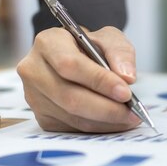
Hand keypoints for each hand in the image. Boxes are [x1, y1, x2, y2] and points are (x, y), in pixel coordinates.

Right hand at [17, 26, 140, 132]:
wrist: (75, 57)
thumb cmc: (90, 46)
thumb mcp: (108, 38)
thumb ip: (120, 52)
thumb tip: (127, 77)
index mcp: (47, 43)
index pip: (70, 65)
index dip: (99, 81)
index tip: (125, 92)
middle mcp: (34, 70)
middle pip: (69, 96)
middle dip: (106, 108)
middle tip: (133, 111)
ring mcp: (34, 96)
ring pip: (72, 116)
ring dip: (106, 121)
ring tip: (130, 117)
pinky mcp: (42, 116)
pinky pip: (73, 128)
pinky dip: (99, 127)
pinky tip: (116, 121)